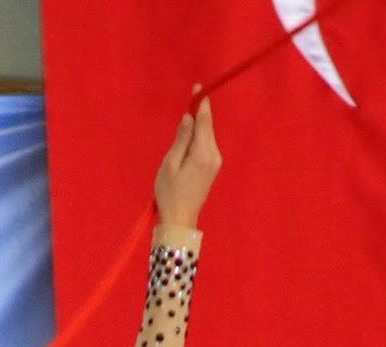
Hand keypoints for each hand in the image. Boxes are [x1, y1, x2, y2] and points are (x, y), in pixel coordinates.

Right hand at [154, 92, 221, 229]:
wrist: (180, 219)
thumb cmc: (169, 193)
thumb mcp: (170, 163)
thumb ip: (181, 138)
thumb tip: (188, 118)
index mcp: (203, 153)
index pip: (204, 121)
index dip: (201, 104)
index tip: (197, 87)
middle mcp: (214, 155)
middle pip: (207, 127)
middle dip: (197, 116)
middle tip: (182, 114)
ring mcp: (215, 162)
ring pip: (207, 136)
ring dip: (195, 129)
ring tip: (178, 137)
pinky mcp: (213, 167)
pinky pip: (206, 145)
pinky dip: (197, 139)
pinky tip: (185, 145)